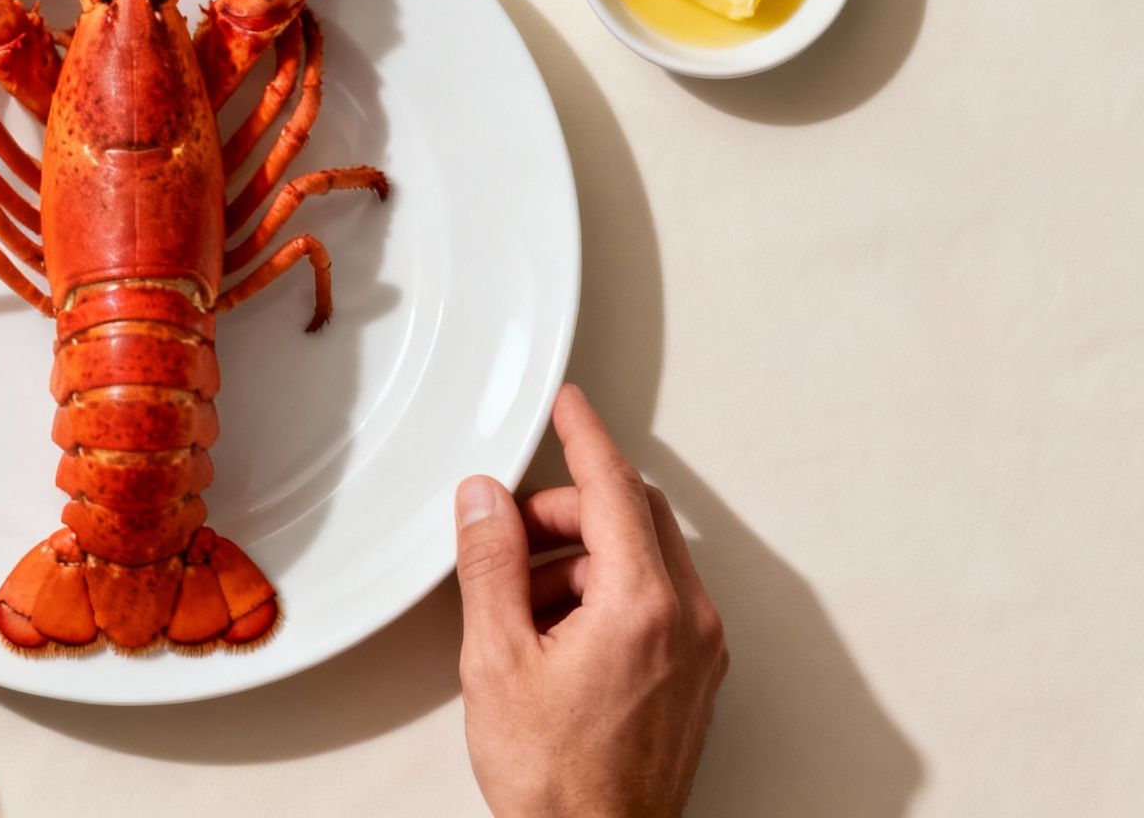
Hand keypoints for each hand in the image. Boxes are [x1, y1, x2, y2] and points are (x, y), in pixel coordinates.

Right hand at [454, 384, 727, 816]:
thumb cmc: (557, 779)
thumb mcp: (497, 659)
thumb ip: (491, 565)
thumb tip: (485, 502)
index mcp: (642, 605)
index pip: (614, 489)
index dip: (584, 436)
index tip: (568, 405)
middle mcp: (686, 620)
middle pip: (634, 517)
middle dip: (570, 509)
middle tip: (511, 528)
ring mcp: (698, 649)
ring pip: (645, 559)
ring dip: (583, 557)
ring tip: (522, 601)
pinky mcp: (694, 676)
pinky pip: (656, 600)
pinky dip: (606, 592)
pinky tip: (555, 631)